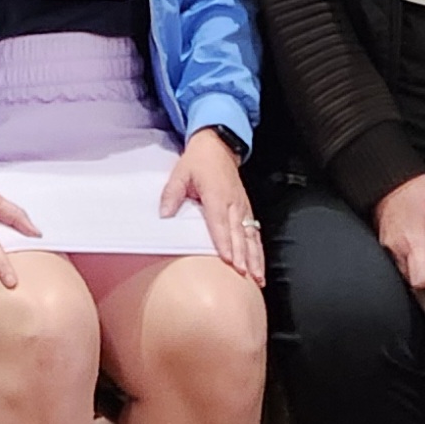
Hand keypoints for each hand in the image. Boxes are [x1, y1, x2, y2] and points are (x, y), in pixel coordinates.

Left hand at [156, 131, 264, 286]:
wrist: (218, 146)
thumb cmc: (198, 161)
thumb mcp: (180, 172)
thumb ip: (172, 193)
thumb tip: (165, 214)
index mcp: (217, 194)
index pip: (220, 222)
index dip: (224, 242)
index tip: (229, 260)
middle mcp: (233, 203)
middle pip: (239, 233)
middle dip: (243, 255)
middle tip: (244, 274)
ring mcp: (242, 207)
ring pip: (251, 236)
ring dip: (255, 257)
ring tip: (258, 277)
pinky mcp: (246, 209)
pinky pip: (255, 232)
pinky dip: (258, 250)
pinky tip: (260, 266)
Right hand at [372, 174, 424, 301]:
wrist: (388, 180)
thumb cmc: (415, 189)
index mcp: (412, 240)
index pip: (420, 280)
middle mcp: (397, 249)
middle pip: (412, 284)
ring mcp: (389, 249)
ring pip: (405, 278)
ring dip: (420, 281)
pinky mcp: (386, 247)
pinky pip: (400, 267)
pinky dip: (412, 271)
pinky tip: (424, 267)